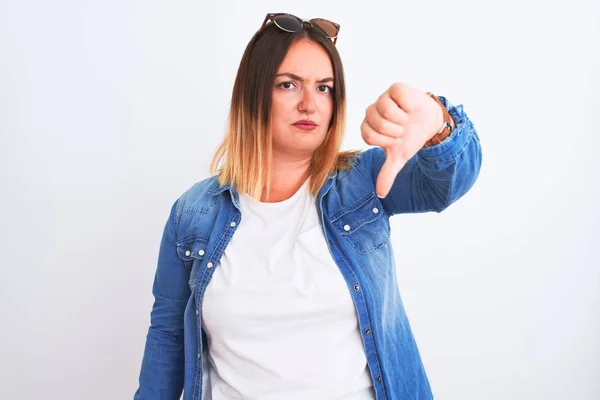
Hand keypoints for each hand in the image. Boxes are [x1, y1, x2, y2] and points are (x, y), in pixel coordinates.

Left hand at [361, 83, 444, 197]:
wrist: (430, 123)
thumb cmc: (411, 138)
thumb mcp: (399, 158)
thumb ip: (387, 174)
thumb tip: (381, 194)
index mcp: (369, 126)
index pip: (368, 135)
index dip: (385, 140)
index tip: (396, 141)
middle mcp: (373, 111)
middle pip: (375, 122)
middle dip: (394, 131)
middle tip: (403, 131)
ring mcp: (384, 98)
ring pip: (384, 108)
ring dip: (400, 119)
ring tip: (406, 121)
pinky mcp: (396, 88)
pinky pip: (396, 96)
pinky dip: (406, 106)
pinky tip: (410, 109)